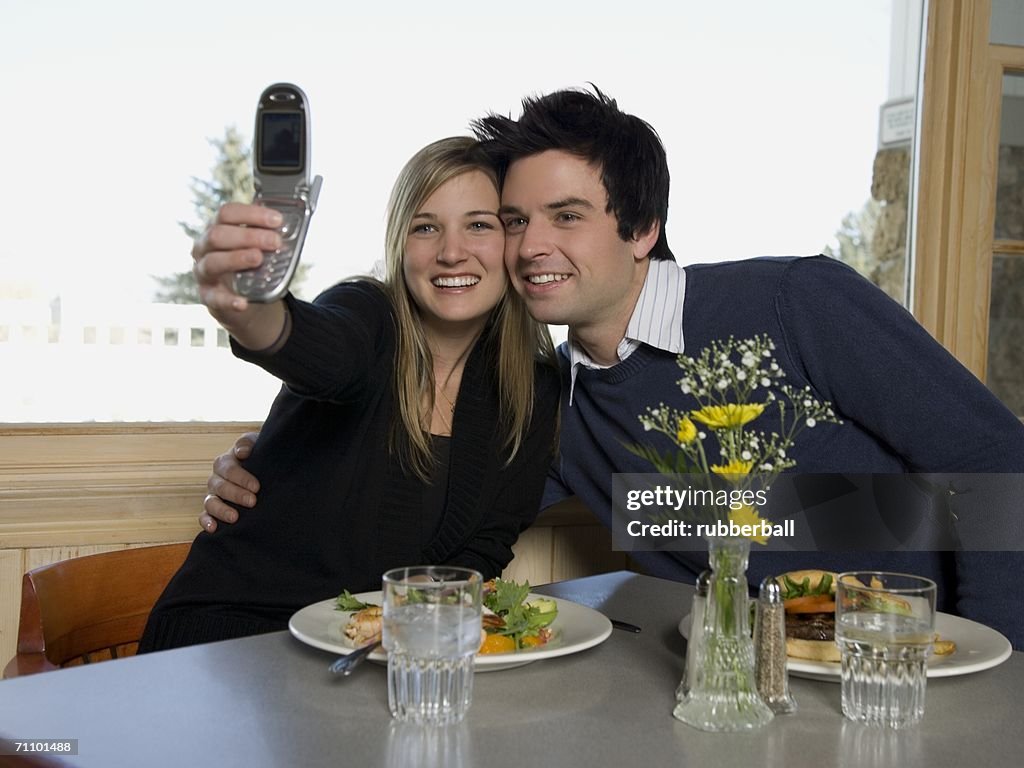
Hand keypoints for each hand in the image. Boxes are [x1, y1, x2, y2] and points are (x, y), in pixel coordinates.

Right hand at [192, 204, 286, 349]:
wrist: (239, 296)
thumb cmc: (247, 263)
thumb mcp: (254, 245)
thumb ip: (265, 233)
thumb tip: (287, 222)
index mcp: (216, 228)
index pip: (227, 213)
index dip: (252, 214)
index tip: (277, 220)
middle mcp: (204, 247)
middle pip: (217, 234)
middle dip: (248, 236)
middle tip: (275, 242)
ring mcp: (202, 272)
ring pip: (213, 262)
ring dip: (237, 258)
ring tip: (259, 259)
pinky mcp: (207, 296)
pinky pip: (214, 298)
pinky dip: (228, 300)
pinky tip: (242, 302)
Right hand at [199, 431, 261, 532]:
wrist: (262, 469)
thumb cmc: (258, 456)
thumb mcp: (255, 444)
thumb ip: (247, 443)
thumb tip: (242, 452)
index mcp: (224, 462)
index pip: (228, 469)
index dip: (241, 478)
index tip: (257, 487)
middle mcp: (216, 479)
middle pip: (220, 487)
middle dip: (236, 495)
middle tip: (253, 501)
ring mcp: (213, 495)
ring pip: (210, 502)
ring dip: (221, 510)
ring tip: (234, 517)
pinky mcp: (212, 510)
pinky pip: (204, 516)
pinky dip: (206, 522)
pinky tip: (213, 528)